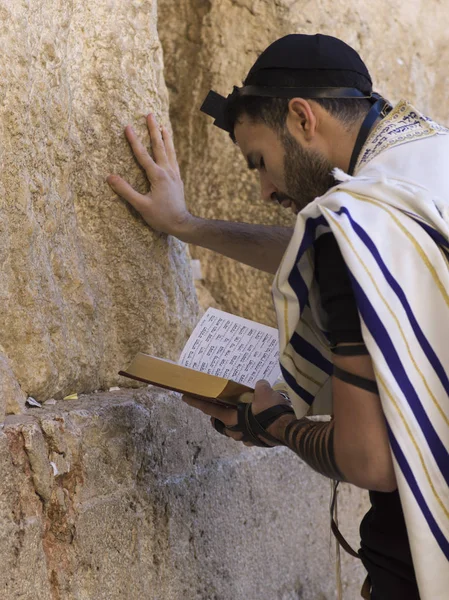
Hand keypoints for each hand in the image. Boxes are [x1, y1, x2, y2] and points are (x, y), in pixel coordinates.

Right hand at [107, 114, 192, 235]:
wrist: (181, 224)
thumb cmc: (161, 216)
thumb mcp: (141, 205)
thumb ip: (125, 191)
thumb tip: (110, 177)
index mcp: (157, 176)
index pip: (142, 154)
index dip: (134, 140)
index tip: (128, 126)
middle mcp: (167, 171)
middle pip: (159, 146)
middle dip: (153, 130)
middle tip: (150, 115)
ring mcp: (174, 175)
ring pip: (170, 151)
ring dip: (165, 137)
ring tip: (162, 126)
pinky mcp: (178, 180)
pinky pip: (174, 160)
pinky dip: (171, 150)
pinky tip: (170, 148)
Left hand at [182, 380, 292, 445]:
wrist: (287, 430)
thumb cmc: (270, 411)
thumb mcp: (264, 392)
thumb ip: (259, 387)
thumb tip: (260, 385)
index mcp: (232, 418)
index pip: (210, 408)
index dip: (197, 402)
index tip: (185, 398)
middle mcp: (236, 431)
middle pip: (220, 425)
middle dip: (216, 418)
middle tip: (217, 410)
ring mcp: (246, 440)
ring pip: (233, 433)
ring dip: (233, 425)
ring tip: (238, 416)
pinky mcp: (258, 443)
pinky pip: (248, 437)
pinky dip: (248, 430)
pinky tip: (255, 424)